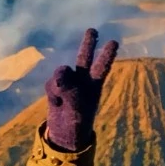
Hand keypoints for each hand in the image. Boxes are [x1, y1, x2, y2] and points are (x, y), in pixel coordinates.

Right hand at [43, 28, 118, 151]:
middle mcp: (82, 81)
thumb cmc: (77, 124)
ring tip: (61, 98)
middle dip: (88, 44)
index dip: (107, 55)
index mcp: (94, 86)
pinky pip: (50, 83)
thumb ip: (70, 90)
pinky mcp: (55, 87)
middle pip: (84, 59)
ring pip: (62, 72)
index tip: (114, 41)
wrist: (63, 135)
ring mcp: (68, 83)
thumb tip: (60, 72)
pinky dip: (51, 92)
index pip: (102, 67)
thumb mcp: (77, 110)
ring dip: (60, 82)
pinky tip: (56, 102)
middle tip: (93, 30)